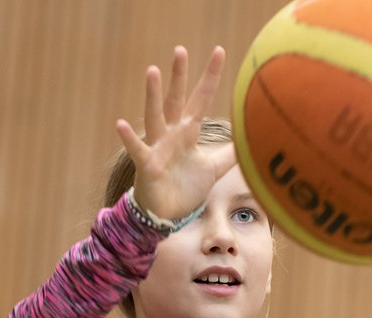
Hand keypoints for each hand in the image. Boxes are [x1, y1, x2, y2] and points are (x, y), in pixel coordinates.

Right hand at [115, 46, 236, 220]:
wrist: (167, 213)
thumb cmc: (186, 187)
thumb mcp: (213, 168)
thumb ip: (231, 153)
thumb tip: (252, 139)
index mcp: (188, 131)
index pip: (202, 98)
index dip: (210, 76)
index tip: (219, 51)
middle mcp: (171, 133)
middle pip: (176, 99)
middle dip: (179, 75)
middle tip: (181, 49)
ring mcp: (157, 146)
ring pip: (154, 115)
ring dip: (153, 94)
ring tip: (152, 70)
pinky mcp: (146, 164)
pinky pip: (136, 148)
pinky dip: (128, 137)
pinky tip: (120, 123)